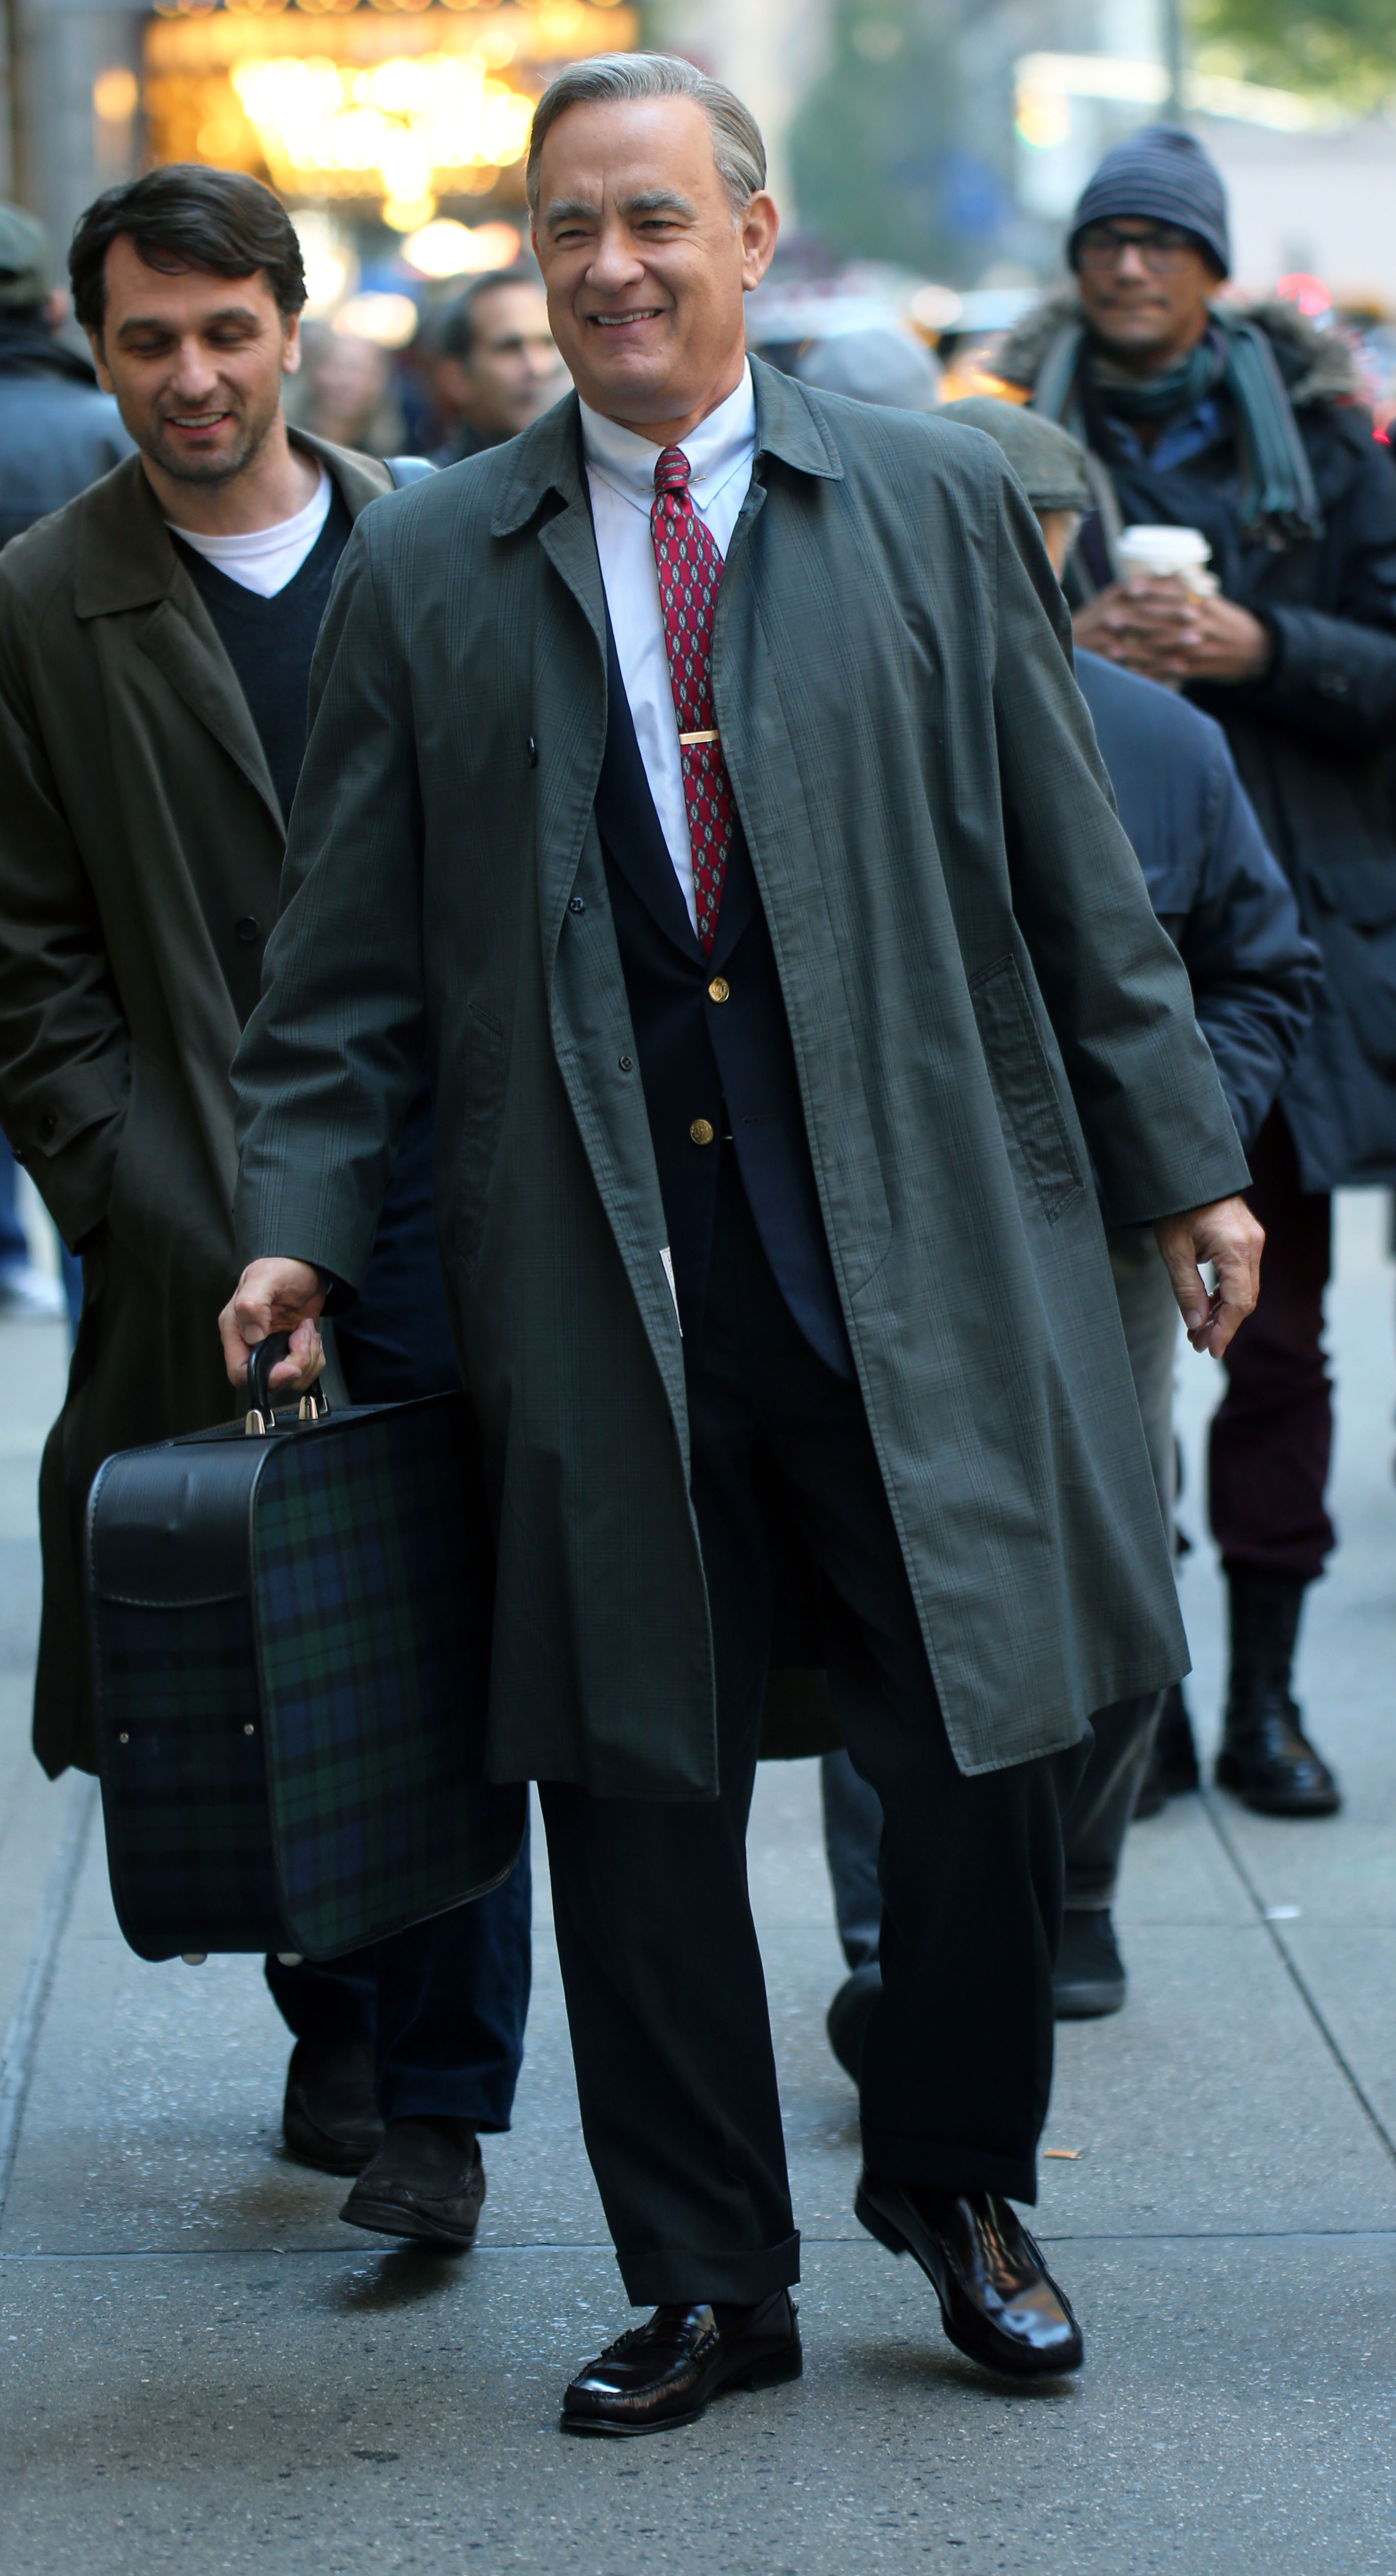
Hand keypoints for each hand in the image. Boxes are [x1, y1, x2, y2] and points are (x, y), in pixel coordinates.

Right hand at [219, 1257, 326, 1392]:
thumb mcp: (265, 1278)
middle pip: (270, 1380)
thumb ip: (252, 1305)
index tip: (291, 1367)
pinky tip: (310, 1333)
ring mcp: (272, 1349)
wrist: (307, 1267)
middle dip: (295, 1364)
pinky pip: (305, 1370)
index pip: (239, 1373)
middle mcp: (250, 1344)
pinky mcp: (290, 1351)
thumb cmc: (283, 1267)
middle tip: (304, 1335)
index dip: (267, 1377)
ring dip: (309, 1357)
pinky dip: (315, 1356)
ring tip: (306, 1329)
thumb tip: (253, 1336)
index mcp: (235, 1330)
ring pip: (292, 1379)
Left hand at [1074, 580, 1270, 685]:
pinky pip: (1173, 671)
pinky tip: (1133, 675)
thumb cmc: (1229, 621)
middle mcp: (1201, 623)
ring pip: (1165, 648)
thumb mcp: (1213, 600)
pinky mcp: (1200, 668)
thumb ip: (1187, 587)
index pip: (1176, 592)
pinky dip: (1153, 674)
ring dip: (1137, 650)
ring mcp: (1200, 647)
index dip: (1152, 590)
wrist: (1259, 648)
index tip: (1129, 588)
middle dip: (1135, 620)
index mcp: (1204, 603)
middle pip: (1165, 620)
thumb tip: (1161, 568)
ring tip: (1112, 650)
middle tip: (1109, 618)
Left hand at [1153, 1196, 1263, 1357]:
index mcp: (1236, 1248)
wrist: (1189, 1170)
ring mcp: (1253, 1240)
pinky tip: (1208, 1308)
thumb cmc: (1177, 1206)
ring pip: (1245, 1288)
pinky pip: (1242, 1275)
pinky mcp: (1248, 1238)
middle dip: (1223, 1326)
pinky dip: (1226, 1294)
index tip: (1210, 1349)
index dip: (1226, 1330)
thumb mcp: (1173, 1250)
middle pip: (1246, 1299)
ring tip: (1198, 1331)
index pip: (1239, 1302)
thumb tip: (1197, 1324)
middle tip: (1198, 1344)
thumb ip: (1187, 1289)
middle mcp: (1253, 1245)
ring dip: (1224, 1312)